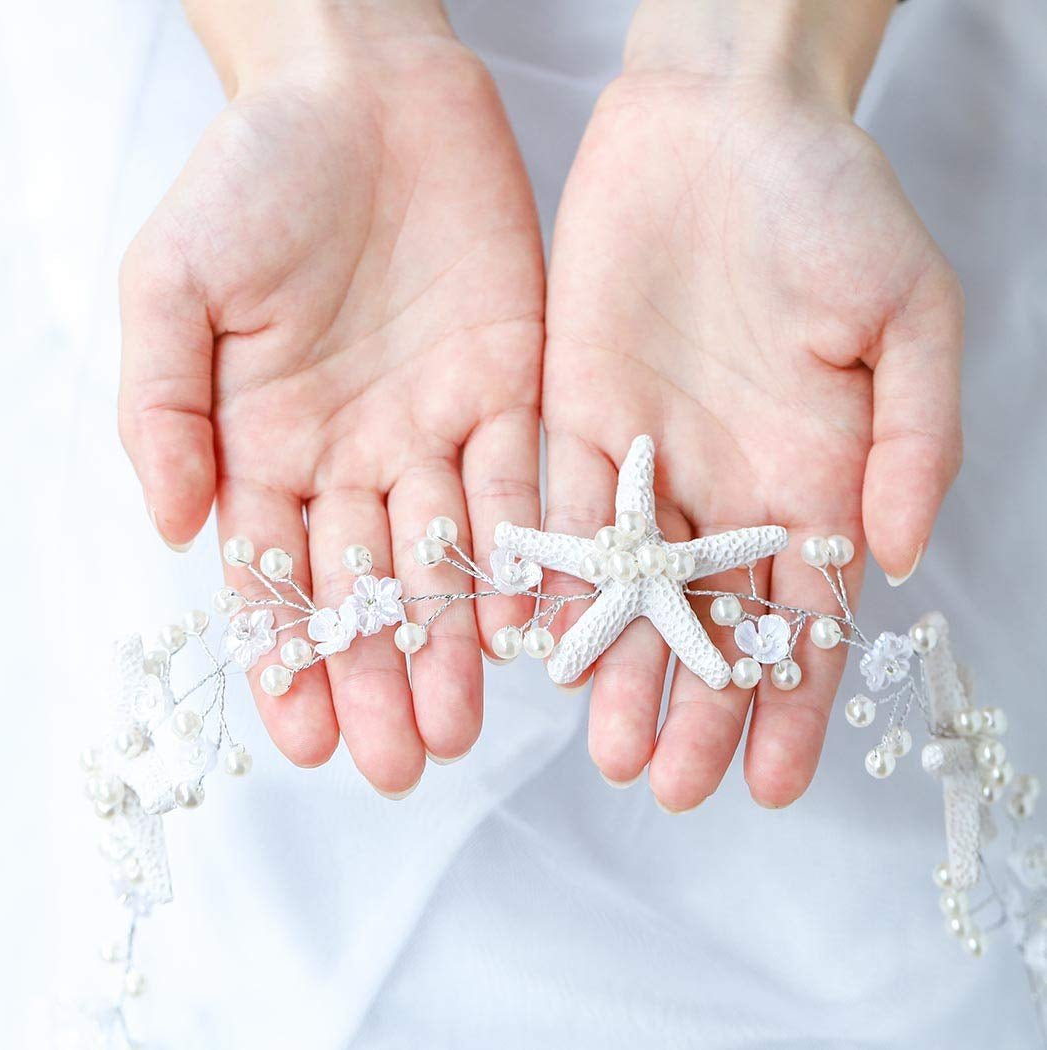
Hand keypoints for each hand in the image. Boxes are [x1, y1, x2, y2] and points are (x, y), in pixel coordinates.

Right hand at [118, 2, 543, 791]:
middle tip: (398, 762)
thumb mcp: (172, 286)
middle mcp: (356, 455)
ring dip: (453, 643)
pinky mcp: (513, 391)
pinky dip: (521, 553)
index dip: (288, 661)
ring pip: (448, 560)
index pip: (275, 579)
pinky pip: (518, 486)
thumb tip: (173, 528)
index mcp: (268, 444)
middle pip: (369, 591)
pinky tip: (524, 621)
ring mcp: (437, 429)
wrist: (362, 93)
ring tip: (459, 726)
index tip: (304, 740)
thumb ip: (164, 410)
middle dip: (380, 679)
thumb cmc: (253, 177)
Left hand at [542, 0, 962, 810]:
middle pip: (707, 623)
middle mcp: (722, 486)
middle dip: (693, 706)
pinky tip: (537, 644)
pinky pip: (558, 516)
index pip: (802, 616)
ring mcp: (645, 460)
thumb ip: (912, 439)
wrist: (721, 124)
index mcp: (810, 475)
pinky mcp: (572, 419)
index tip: (776, 782)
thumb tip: (899, 558)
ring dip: (617, 667)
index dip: (793, 702)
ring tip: (604, 744)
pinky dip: (550, 580)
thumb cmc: (829, 204)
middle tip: (666, 782)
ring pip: (628, 590)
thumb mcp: (907, 315)